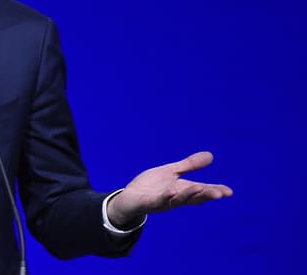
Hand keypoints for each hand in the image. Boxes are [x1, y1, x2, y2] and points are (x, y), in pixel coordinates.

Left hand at [107, 151, 232, 227]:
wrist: (128, 198)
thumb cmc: (151, 186)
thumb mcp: (171, 172)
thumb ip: (189, 165)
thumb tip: (211, 155)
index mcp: (182, 190)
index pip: (201, 191)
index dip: (215, 191)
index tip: (229, 192)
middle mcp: (175, 198)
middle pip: (193, 197)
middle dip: (206, 195)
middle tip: (220, 193)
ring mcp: (162, 201)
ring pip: (177, 199)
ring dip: (189, 194)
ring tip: (201, 188)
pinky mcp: (148, 203)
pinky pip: (158, 200)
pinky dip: (165, 196)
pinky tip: (171, 191)